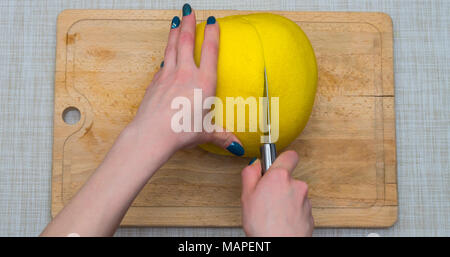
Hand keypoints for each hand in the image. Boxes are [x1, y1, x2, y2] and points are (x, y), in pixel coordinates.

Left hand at [128, 4, 243, 160]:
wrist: (152, 134)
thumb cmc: (181, 132)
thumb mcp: (206, 133)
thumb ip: (222, 136)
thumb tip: (236, 146)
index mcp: (203, 82)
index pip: (210, 51)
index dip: (212, 34)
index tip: (212, 21)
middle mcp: (185, 74)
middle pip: (187, 41)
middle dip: (189, 23)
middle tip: (189, 10)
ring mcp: (168, 75)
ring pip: (172, 47)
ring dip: (174, 32)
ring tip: (176, 20)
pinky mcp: (155, 82)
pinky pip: (162, 64)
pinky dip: (166, 55)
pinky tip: (166, 54)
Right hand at [240, 150, 313, 235]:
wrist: (279, 246)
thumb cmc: (262, 225)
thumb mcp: (246, 195)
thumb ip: (250, 173)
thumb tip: (255, 164)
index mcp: (280, 176)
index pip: (290, 155)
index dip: (281, 159)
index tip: (274, 166)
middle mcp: (296, 185)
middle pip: (289, 178)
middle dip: (279, 185)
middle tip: (265, 198)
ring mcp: (305, 200)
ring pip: (294, 194)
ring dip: (285, 200)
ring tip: (272, 213)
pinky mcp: (309, 215)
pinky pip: (299, 208)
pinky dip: (291, 213)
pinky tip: (280, 221)